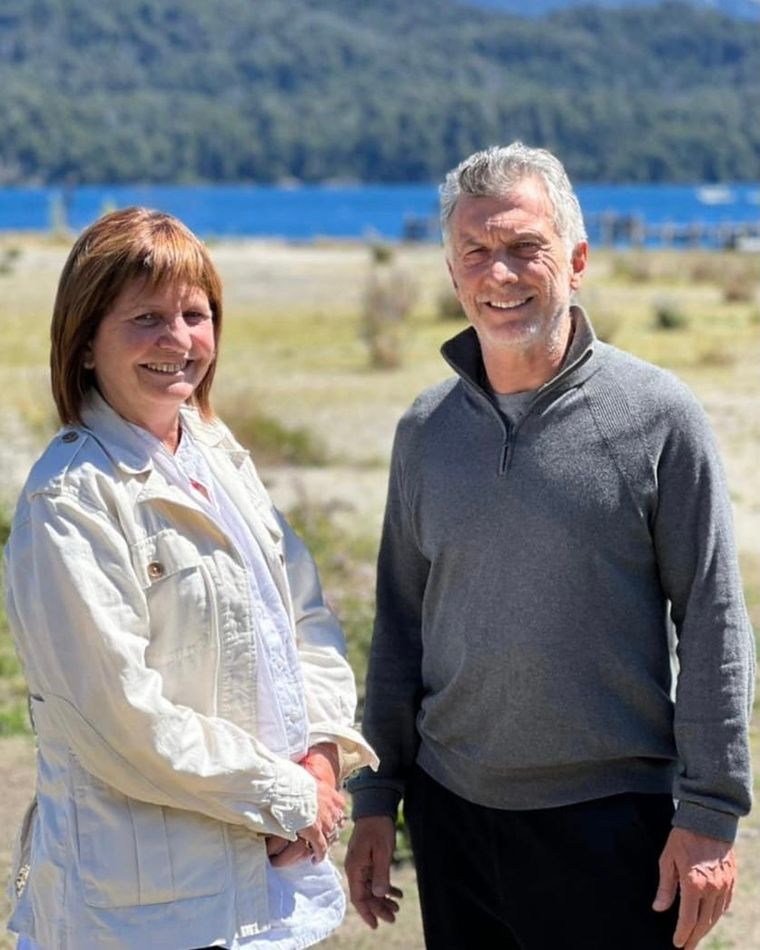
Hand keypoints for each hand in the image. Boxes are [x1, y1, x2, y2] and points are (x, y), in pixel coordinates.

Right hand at [270, 746, 345, 866]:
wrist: (286, 787)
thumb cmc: (293, 781)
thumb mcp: (310, 781)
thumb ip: (315, 788)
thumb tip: (311, 786)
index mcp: (333, 797)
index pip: (339, 812)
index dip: (333, 818)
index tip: (329, 822)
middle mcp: (333, 810)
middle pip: (335, 825)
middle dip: (329, 831)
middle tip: (323, 837)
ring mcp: (325, 822)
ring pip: (329, 837)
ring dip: (324, 843)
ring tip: (316, 848)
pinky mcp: (315, 833)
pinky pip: (320, 848)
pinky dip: (319, 855)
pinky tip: (315, 860)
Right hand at [345, 815, 402, 928]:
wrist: (375, 807)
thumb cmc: (378, 827)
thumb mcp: (382, 851)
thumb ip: (380, 873)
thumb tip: (379, 895)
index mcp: (355, 868)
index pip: (358, 897)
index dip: (367, 912)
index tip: (376, 925)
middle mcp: (355, 868)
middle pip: (365, 894)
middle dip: (378, 907)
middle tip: (394, 916)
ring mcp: (361, 864)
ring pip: (371, 888)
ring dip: (383, 898)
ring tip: (397, 907)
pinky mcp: (368, 859)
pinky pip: (375, 878)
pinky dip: (385, 886)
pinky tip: (396, 893)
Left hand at [653, 827, 736, 948]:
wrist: (708, 818)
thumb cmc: (683, 837)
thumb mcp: (667, 859)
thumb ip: (665, 886)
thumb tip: (659, 908)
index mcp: (693, 883)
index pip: (688, 919)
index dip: (682, 934)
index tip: (677, 943)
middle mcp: (712, 888)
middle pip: (704, 922)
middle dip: (694, 937)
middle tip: (687, 948)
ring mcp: (724, 885)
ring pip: (716, 916)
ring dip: (706, 928)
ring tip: (696, 936)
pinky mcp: (731, 880)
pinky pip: (726, 905)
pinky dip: (717, 915)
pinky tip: (710, 919)